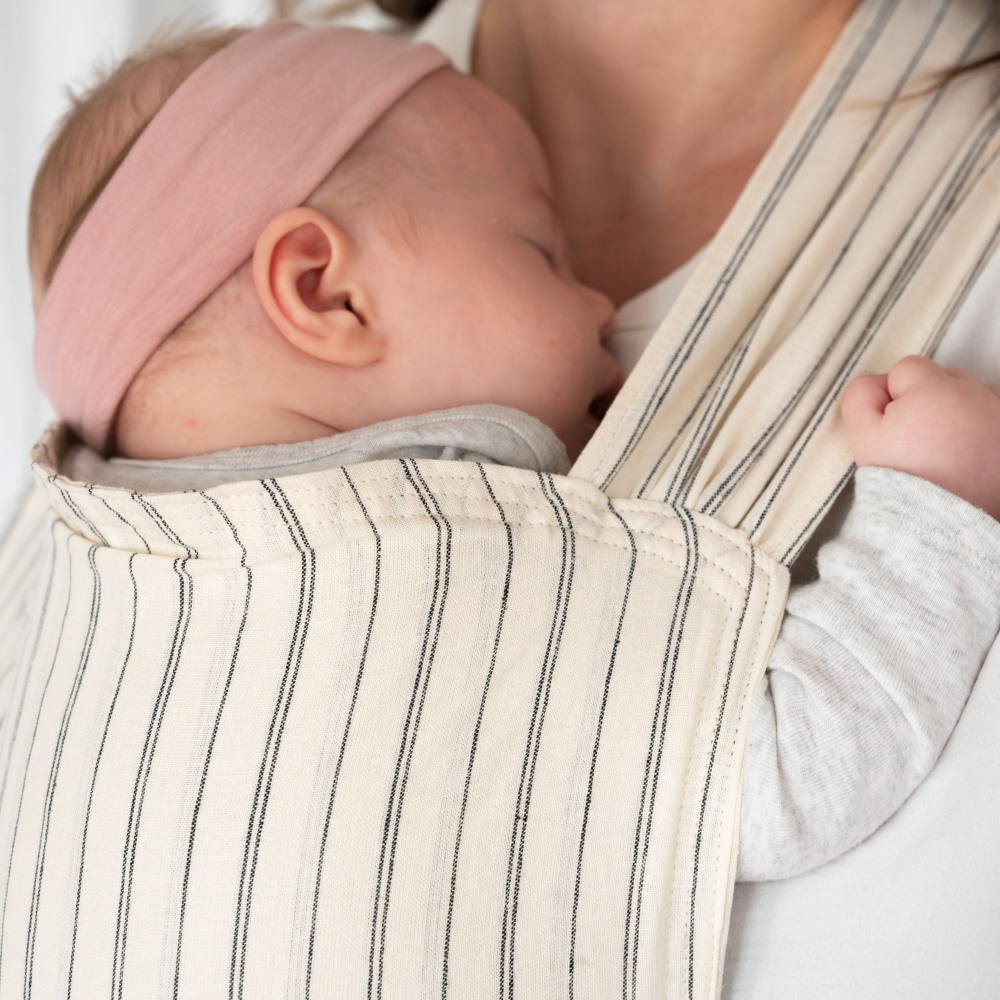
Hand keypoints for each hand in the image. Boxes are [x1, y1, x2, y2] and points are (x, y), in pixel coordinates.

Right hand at [841, 355, 999, 520]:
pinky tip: (968, 453)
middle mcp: (975, 395)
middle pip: (945, 378)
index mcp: (934, 390)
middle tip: (917, 441)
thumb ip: (860, 396)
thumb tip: (875, 384)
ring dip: (958, 411)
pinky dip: (981, 428)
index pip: (906, 370)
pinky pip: (992, 417)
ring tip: (944, 449)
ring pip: (971, 396)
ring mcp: (998, 415)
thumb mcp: (863, 437)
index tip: (893, 430)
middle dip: (929, 400)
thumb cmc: (903, 482)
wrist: (942, 526)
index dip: (892, 399)